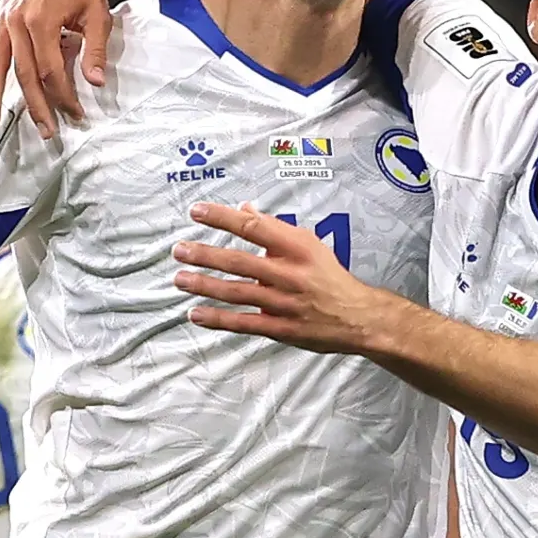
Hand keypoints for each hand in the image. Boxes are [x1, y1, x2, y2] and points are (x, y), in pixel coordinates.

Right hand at [0, 0, 112, 138]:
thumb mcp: (98, 18)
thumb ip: (95, 52)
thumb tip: (96, 83)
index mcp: (41, 20)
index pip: (50, 71)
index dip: (63, 96)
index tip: (74, 113)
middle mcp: (16, 19)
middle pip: (23, 74)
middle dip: (35, 105)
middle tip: (45, 130)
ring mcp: (4, 16)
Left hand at [174, 202, 393, 353]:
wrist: (357, 317)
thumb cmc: (329, 277)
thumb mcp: (307, 244)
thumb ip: (274, 228)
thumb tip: (244, 209)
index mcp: (297, 248)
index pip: (254, 227)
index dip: (223, 217)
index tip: (198, 211)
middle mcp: (289, 274)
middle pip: (240, 261)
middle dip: (205, 255)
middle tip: (179, 250)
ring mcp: (283, 303)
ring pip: (237, 292)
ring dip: (205, 285)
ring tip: (180, 279)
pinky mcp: (280, 328)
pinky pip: (244, 323)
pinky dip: (218, 319)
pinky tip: (196, 314)